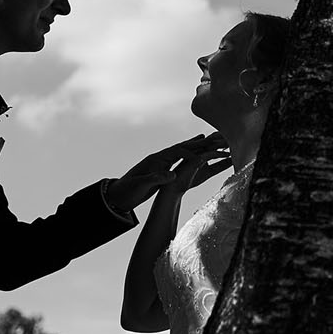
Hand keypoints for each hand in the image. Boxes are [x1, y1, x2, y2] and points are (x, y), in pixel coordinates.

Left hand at [108, 133, 229, 212]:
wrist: (118, 195)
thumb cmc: (128, 190)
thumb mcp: (141, 185)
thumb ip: (156, 178)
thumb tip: (173, 175)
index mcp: (155, 160)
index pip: (177, 152)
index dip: (191, 152)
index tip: (204, 156)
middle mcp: (160, 158)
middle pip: (182, 147)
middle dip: (198, 143)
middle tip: (214, 138)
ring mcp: (161, 163)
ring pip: (182, 151)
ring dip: (196, 145)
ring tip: (209, 138)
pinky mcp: (163, 169)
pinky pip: (180, 159)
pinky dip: (191, 154)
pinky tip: (197, 154)